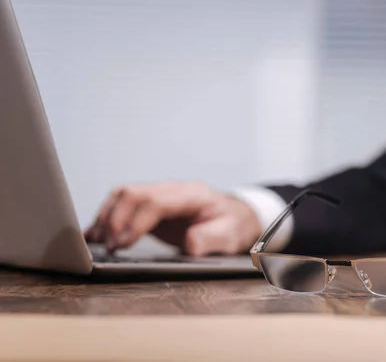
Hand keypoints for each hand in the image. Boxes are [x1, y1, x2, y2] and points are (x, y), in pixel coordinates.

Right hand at [84, 181, 261, 255]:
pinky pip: (125, 205)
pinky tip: (95, 234)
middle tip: (109, 247)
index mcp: (192, 195)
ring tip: (98, 241)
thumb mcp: (230, 235)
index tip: (122, 243)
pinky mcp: (153, 206)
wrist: (237, 217)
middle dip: (116, 219)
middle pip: (134, 194)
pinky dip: (108, 217)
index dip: (135, 222)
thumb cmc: (233, 226)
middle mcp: (173, 190)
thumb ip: (211, 239)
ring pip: (125, 195)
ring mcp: (161, 195)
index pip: (155, 201)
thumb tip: (190, 243)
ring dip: (108, 216)